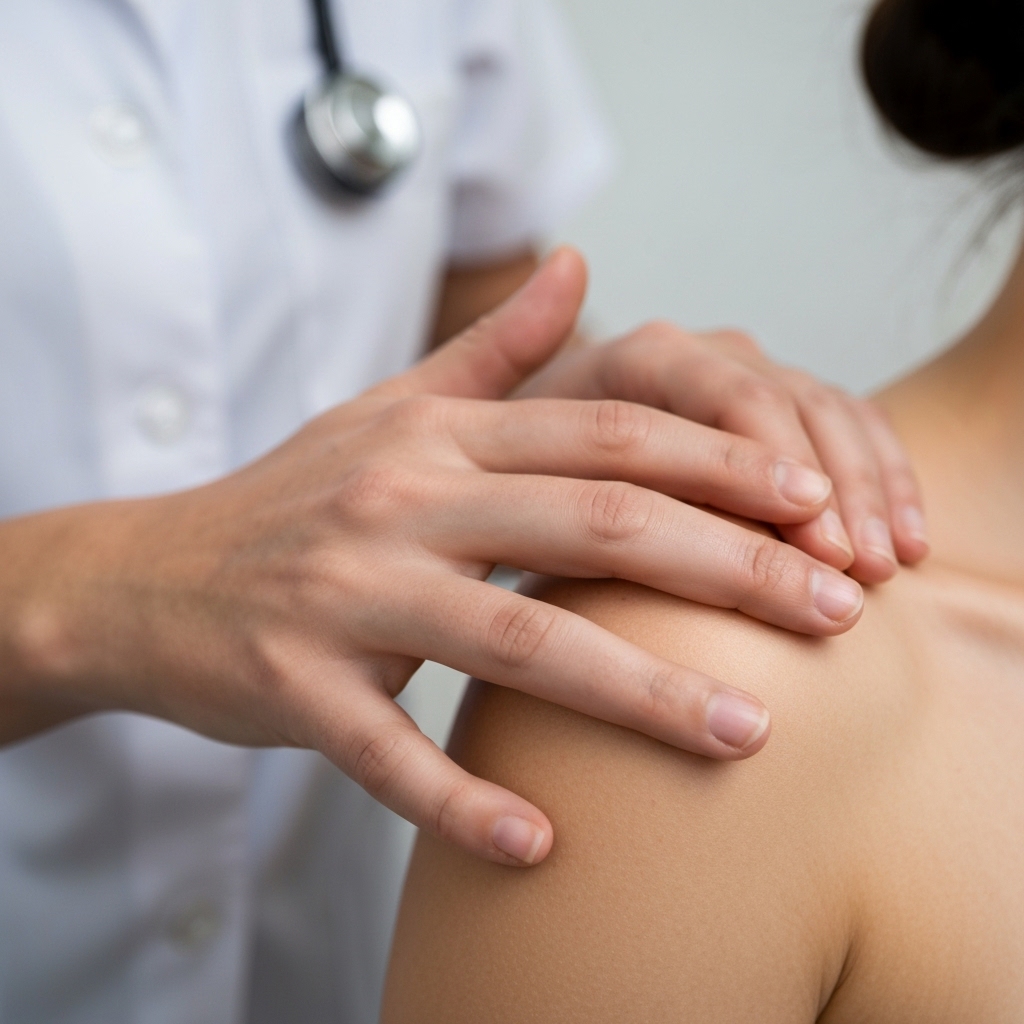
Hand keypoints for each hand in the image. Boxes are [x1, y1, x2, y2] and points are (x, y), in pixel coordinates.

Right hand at [2, 249, 863, 866]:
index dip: (715, 463)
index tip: (815, 501)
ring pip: (514, 639)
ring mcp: (344, 598)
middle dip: (725, 567)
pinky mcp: (295, 689)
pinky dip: (463, 802)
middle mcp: (397, 503)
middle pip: (587, 525)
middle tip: (833, 613)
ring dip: (638, 692)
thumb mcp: (391, 410)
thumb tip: (580, 266)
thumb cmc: (294, 496)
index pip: (600, 434)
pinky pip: (388, 754)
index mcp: (434, 437)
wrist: (148, 575)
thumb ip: (494, 347)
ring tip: (746, 734)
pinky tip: (543, 846)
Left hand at [520, 322, 928, 582]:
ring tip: (887, 568)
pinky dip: (884, 487)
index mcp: (638, 356)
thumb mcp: (505, 432)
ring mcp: (750, 385)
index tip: (814, 542)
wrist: (539, 484)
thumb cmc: (518, 475)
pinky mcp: (780, 421)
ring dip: (869, 493)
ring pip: (831, 419)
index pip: (724, 392)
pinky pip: (851, 436)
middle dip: (834, 489)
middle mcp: (703, 358)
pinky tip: (907, 545)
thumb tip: (571, 260)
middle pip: (788, 404)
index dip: (775, 464)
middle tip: (858, 571)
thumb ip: (521, 361)